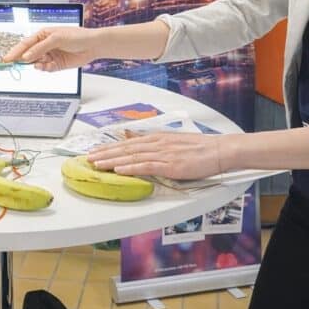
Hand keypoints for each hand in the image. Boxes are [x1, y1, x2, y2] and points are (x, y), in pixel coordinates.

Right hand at [2, 27, 98, 71]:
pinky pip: (46, 68)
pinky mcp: (56, 65)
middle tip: (13, 66)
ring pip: (36, 63)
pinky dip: (45, 68)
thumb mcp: (56, 39)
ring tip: (39, 64)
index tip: (6, 59)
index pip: (25, 44)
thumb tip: (26, 57)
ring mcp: (50, 55)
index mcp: (42, 35)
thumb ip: (40, 48)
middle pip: (28, 54)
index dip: (15, 51)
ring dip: (36, 64)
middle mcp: (44, 45)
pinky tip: (46, 66)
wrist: (93, 45)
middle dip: (22, 60)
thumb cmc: (76, 36)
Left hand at [87, 132, 229, 179]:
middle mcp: (157, 144)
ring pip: (132, 157)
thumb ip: (154, 142)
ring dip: (112, 161)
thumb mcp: (173, 141)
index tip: (96, 151)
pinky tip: (119, 170)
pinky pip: (146, 166)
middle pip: (126, 149)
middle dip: (105, 153)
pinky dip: (131, 168)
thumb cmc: (199, 148)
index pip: (128, 143)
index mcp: (157, 138)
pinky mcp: (171, 165)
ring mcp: (163, 154)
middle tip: (88, 158)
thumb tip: (135, 141)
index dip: (110, 147)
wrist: (219, 150)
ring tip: (97, 164)